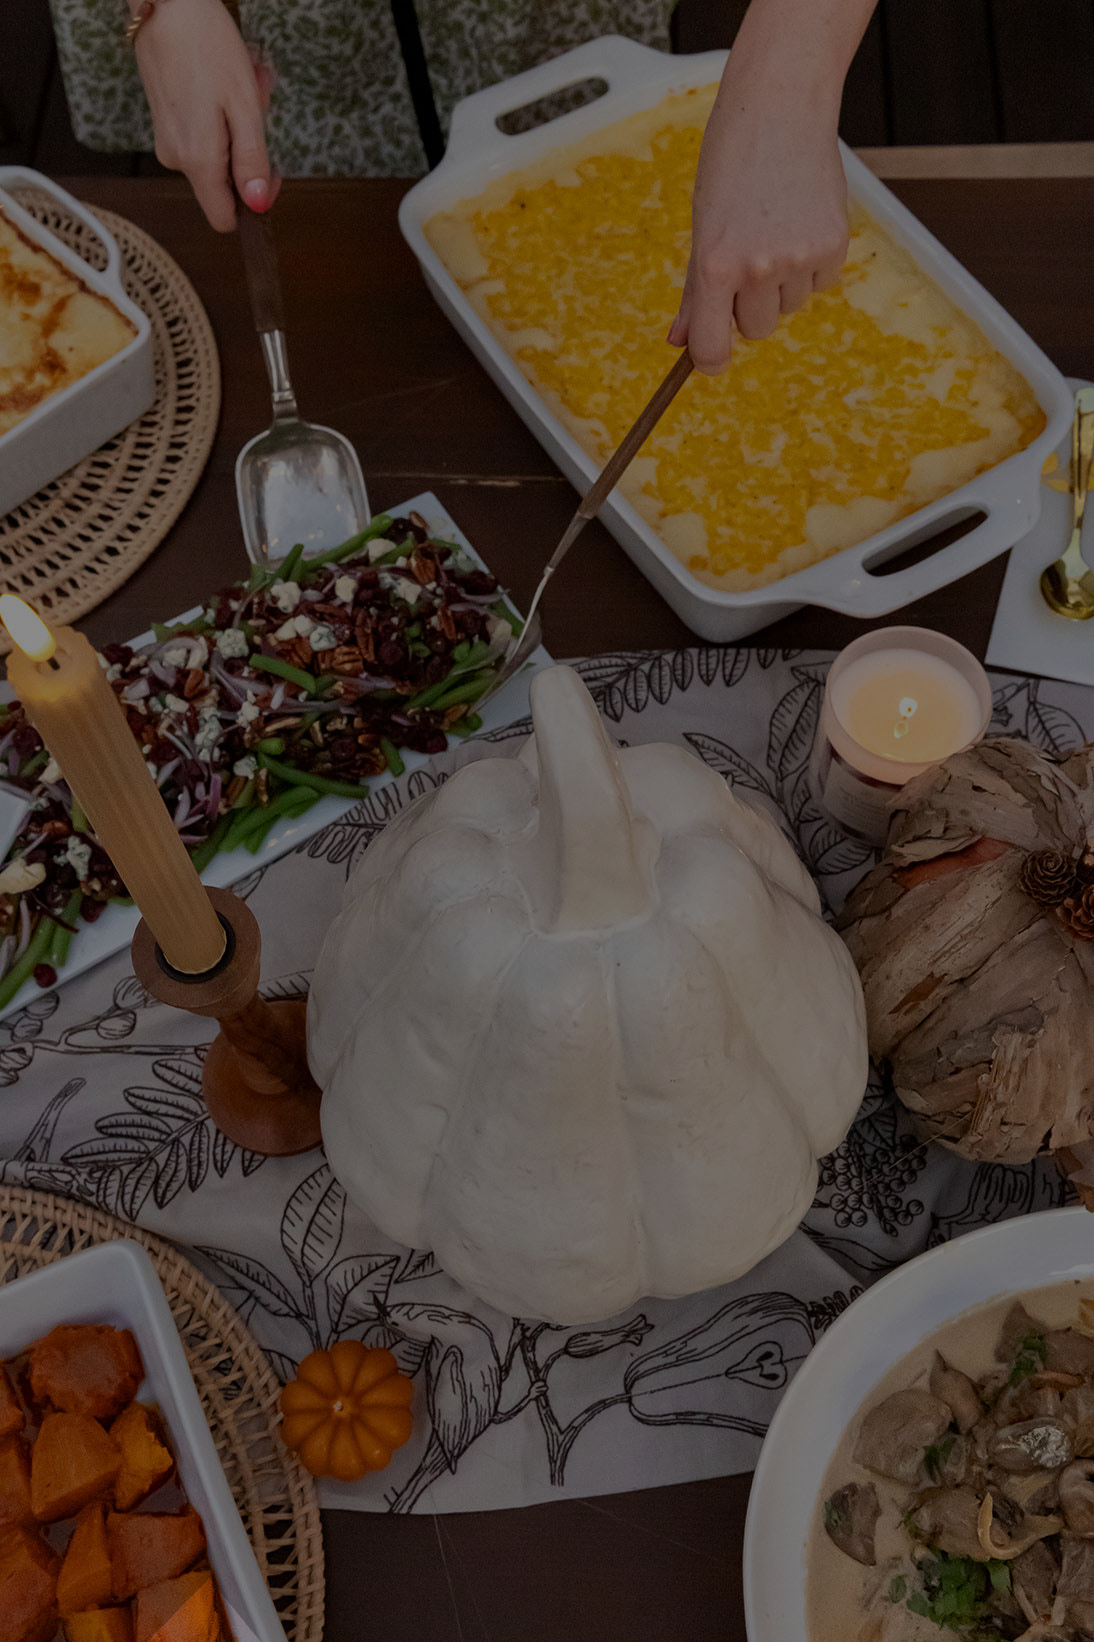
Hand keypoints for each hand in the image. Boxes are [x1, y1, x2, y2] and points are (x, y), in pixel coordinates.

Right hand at [134, 0, 280, 230]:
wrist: (166, 5)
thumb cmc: (208, 46)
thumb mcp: (244, 106)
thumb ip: (251, 161)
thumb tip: (258, 204)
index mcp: (197, 161)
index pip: (225, 218)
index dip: (253, 202)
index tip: (268, 170)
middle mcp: (176, 159)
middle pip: (224, 184)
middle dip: (248, 150)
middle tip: (258, 104)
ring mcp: (167, 141)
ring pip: (217, 155)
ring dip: (238, 127)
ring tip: (244, 84)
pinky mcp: (165, 123)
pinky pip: (202, 135)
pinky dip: (221, 115)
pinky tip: (225, 82)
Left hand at [669, 73, 849, 373]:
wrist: (780, 109)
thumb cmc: (732, 163)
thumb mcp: (703, 227)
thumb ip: (695, 290)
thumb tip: (680, 342)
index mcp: (715, 264)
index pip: (712, 346)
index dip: (710, 360)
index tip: (711, 360)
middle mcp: (758, 267)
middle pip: (756, 329)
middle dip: (750, 307)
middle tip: (748, 260)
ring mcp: (799, 257)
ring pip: (789, 307)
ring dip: (783, 284)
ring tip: (776, 230)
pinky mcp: (834, 245)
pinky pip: (820, 284)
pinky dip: (812, 265)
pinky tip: (801, 224)